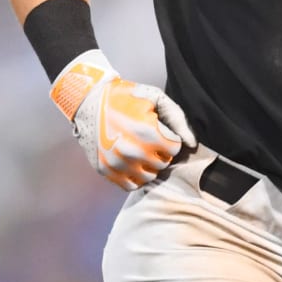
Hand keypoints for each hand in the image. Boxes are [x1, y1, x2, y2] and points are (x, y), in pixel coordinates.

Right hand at [50, 50, 196, 190]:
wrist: (89, 101)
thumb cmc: (126, 97)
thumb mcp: (155, 98)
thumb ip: (177, 120)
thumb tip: (191, 144)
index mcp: (146, 132)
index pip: (175, 149)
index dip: (171, 139)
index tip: (162, 132)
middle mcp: (132, 151)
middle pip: (163, 163)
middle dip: (162, 152)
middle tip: (152, 140)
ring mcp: (117, 163)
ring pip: (148, 176)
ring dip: (149, 165)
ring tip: (142, 150)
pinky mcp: (105, 170)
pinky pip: (130, 185)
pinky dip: (135, 176)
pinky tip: (132, 162)